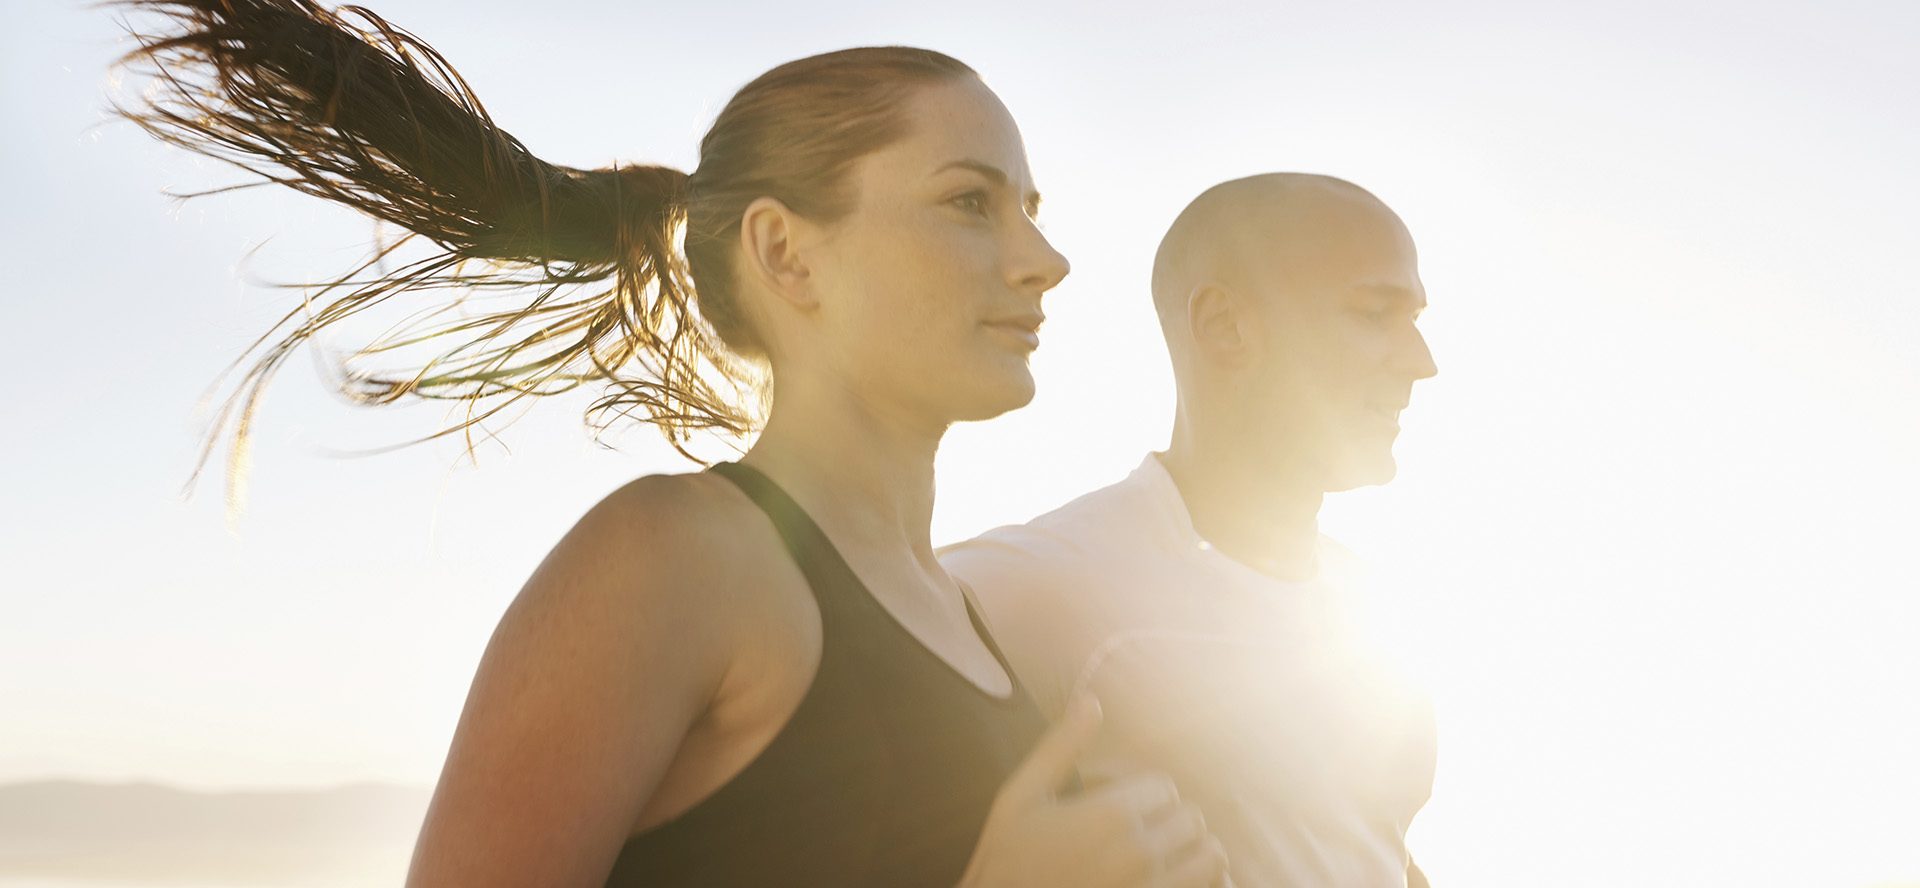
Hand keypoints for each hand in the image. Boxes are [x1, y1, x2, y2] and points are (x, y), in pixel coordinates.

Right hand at [960, 696, 1230, 887]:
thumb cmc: (1005, 860)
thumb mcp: (1020, 798)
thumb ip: (1060, 748)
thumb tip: (1090, 700)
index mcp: (1109, 814)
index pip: (1162, 786)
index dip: (1138, 792)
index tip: (1110, 807)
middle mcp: (1140, 852)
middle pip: (1189, 818)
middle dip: (1164, 820)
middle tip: (1131, 832)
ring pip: (1210, 856)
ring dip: (1191, 852)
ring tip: (1159, 856)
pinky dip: (1200, 881)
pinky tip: (1168, 879)